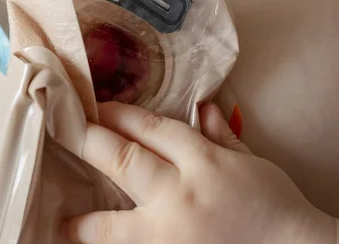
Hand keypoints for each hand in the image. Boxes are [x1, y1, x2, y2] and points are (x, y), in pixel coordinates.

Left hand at [62, 102, 335, 243]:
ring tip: (64, 222)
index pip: (150, 128)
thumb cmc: (278, 206)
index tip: (95, 107)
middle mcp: (181, 194)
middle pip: (123, 160)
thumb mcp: (252, 162)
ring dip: (84, 222)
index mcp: (203, 162)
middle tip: (59, 129)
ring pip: (112, 224)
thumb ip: (221, 136)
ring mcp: (171, 234)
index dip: (118, 114)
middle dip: (87, 141)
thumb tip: (201, 107)